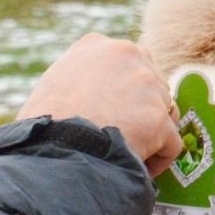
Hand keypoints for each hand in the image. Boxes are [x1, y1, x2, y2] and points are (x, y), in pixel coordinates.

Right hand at [17, 33, 181, 175]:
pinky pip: (172, 144)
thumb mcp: (53, 86)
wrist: (54, 149)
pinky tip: (139, 169)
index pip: (128, 61)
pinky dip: (158, 160)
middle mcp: (126, 55)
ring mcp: (147, 85)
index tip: (112, 112)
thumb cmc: (43, 126)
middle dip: (142, 109)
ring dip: (153, 134)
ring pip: (165, 111)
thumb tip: (90, 98)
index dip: (123, 91)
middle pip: (151, 82)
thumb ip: (80, 81)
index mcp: (96, 45)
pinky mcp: (159, 119)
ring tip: (130, 154)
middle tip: (124, 134)